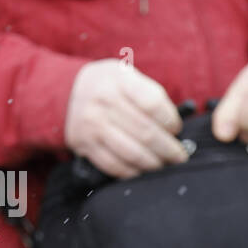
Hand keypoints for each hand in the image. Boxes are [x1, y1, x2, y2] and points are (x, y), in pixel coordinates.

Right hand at [63, 59, 186, 178]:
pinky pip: (113, 165)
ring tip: (164, 165)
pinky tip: (142, 170)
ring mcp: (91, 125)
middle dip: (169, 149)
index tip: (176, 128)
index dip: (171, 121)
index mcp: (118, 80)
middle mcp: (102, 102)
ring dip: (154, 164)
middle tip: (179, 157)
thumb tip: (174, 129)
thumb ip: (151, 95)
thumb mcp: (128, 75)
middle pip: (146, 132)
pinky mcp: (83, 144)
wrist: (67, 91)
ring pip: (132, 153)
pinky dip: (132, 172)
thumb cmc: (110, 86)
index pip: (153, 104)